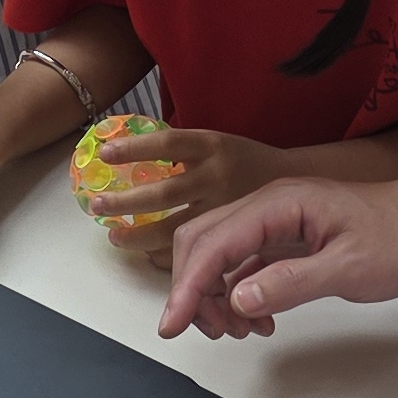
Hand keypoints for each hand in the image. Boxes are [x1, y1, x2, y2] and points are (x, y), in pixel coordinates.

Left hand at [85, 127, 285, 269]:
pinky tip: (148, 253)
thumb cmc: (248, 164)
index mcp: (213, 146)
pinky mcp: (228, 235)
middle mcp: (217, 176)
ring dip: (138, 236)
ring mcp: (223, 209)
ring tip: (115, 237)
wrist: (299, 183)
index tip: (105, 153)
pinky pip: (192, 250)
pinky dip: (166, 254)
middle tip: (97, 207)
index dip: (134, 147)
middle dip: (124, 202)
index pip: (168, 143)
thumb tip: (129, 153)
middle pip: (163, 192)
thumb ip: (185, 152)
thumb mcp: (219, 144)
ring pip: (174, 229)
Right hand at [157, 173, 397, 338]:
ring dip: (215, 294)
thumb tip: (239, 299)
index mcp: (279, 204)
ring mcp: (275, 220)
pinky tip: (256, 319)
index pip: (213, 243)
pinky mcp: (285, 237)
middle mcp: (270, 206)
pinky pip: (243, 262)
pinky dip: (238, 292)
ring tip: (237, 330)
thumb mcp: (348, 268)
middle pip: (202, 242)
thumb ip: (291, 284)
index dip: (188, 287)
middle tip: (209, 332)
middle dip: (194, 290)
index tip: (173, 324)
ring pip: (219, 253)